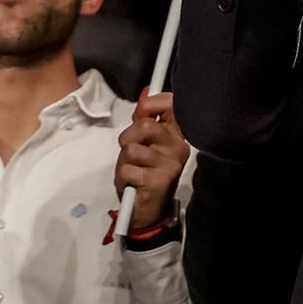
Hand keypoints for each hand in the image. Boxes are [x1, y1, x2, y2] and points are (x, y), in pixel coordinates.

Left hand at [114, 91, 189, 229]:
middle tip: (129, 151)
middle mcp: (178, 146)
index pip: (171, 105)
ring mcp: (170, 163)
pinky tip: (134, 183)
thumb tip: (145, 93)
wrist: (146, 210)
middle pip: (145, 125)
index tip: (141, 111)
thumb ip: (144, 119)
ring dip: (124, 160)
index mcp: (176, 135)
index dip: (151, 103)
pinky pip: (127, 168)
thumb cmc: (143, 173)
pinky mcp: (159, 180)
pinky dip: (124, 176)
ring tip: (133, 169)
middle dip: (128, 137)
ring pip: (132, 148)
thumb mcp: (143, 144)